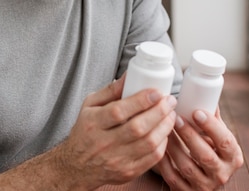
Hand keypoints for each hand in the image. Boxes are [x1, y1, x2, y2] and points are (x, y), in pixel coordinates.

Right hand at [55, 77, 177, 187]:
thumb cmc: (85, 131)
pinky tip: (164, 132)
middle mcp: (104, 143)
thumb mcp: (90, 106)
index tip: (156, 92)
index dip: (141, 101)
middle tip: (169, 101)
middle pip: (138, 128)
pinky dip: (163, 144)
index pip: (119, 111)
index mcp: (93, 123)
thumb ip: (110, 91)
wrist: (78, 165)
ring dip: (165, 127)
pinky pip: (152, 158)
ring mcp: (117, 160)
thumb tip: (129, 75)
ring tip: (171, 114)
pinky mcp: (128, 172)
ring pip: (148, 144)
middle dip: (159, 112)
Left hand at [155, 108, 243, 189]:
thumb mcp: (217, 136)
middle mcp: (222, 174)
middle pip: (205, 155)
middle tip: (174, 117)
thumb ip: (212, 117)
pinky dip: (163, 162)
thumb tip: (204, 89)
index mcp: (233, 157)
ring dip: (173, 146)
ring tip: (162, 129)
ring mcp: (205, 186)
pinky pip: (172, 177)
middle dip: (188, 135)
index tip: (197, 111)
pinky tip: (156, 146)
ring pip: (187, 166)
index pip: (226, 141)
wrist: (203, 179)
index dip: (211, 126)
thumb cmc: (208, 149)